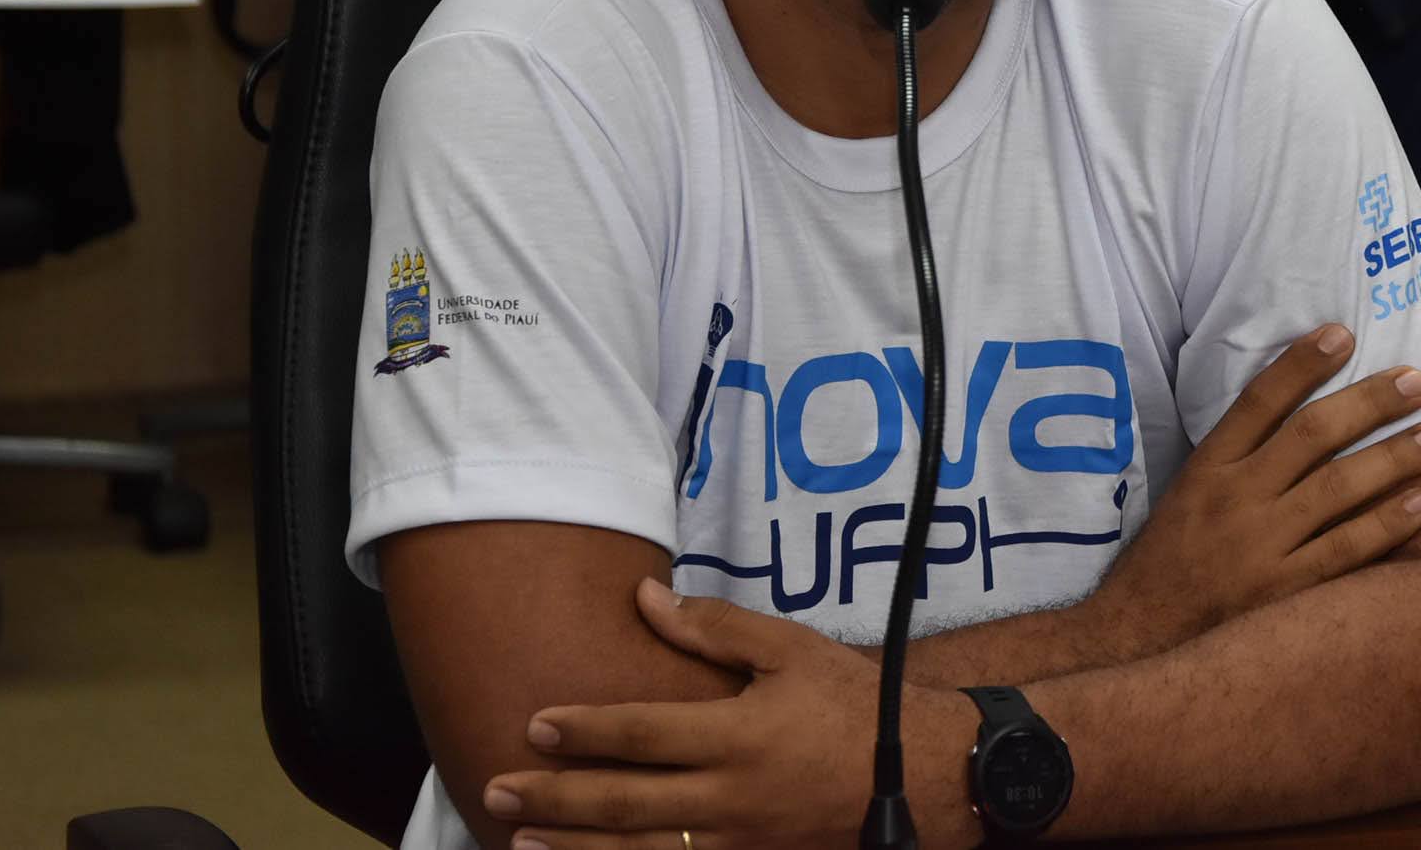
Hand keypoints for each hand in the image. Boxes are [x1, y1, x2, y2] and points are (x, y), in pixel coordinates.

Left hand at [484, 577, 978, 849]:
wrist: (923, 777)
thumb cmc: (853, 704)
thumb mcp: (790, 650)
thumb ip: (713, 628)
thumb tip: (645, 596)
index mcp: (738, 736)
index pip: (641, 735)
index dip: (584, 731)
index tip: (534, 727)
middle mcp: (730, 798)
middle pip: (624, 804)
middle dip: (554, 800)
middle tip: (497, 789)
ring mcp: (739, 842)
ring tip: (520, 843)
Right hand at [1082, 323, 1420, 655]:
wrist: (1140, 638)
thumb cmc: (1174, 558)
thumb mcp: (1189, 493)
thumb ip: (1238, 457)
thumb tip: (1298, 410)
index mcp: (1207, 468)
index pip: (1257, 401)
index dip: (1300, 364)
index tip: (1342, 333)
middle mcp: (1235, 500)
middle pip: (1310, 436)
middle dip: (1369, 402)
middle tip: (1416, 380)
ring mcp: (1260, 547)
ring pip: (1337, 489)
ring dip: (1394, 457)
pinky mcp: (1283, 595)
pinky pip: (1346, 552)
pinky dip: (1387, 524)